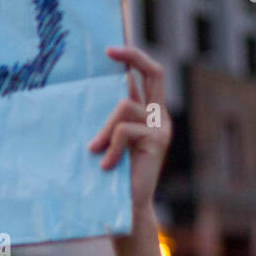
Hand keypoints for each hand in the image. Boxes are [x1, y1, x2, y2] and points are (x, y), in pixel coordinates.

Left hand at [87, 46, 170, 214]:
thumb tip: (95, 89)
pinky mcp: (157, 142)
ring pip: (125, 107)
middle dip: (133, 57)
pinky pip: (125, 130)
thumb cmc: (112, 172)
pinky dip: (110, 147)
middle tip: (109, 50)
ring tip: (96, 151)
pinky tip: (105, 165)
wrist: (127, 206)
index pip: (149, 74)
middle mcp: (159, 116)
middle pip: (155, 73)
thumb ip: (111, 116)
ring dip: (104, 129)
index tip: (110, 50)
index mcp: (148, 112)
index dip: (133, 59)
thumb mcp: (110, 137)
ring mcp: (160, 128)